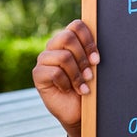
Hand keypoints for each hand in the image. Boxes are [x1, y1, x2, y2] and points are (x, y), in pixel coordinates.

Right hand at [31, 19, 98, 136]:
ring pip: (63, 57)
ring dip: (77, 74)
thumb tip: (98, 44)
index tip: (97, 59)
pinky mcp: (37, 74)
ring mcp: (44, 59)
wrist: (78, 111)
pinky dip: (67, 83)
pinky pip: (55, 72)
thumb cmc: (87, 86)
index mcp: (68, 40)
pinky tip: (70, 90)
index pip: (76, 25)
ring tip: (83, 86)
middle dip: (83, 57)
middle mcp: (54, 46)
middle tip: (90, 74)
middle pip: (67, 37)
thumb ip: (91, 53)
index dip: (88, 40)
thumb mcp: (92, 68)